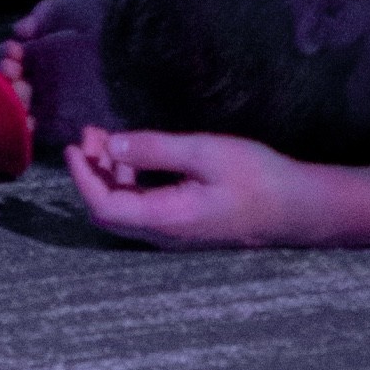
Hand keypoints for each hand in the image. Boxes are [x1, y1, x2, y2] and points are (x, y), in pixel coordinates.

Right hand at [0, 0, 112, 159]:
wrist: (143, 63)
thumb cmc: (114, 31)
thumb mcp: (82, 9)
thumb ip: (47, 12)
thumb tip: (20, 31)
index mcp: (46, 52)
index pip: (9, 58)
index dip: (4, 55)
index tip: (14, 50)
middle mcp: (45, 80)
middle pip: (8, 85)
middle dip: (3, 78)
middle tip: (15, 71)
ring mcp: (52, 105)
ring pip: (15, 109)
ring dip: (11, 102)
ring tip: (23, 90)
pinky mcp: (63, 128)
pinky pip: (34, 134)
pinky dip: (24, 128)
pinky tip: (28, 115)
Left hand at [64, 122, 332, 250]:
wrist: (296, 208)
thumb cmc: (255, 177)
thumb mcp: (205, 153)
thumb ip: (156, 150)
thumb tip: (112, 144)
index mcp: (165, 220)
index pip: (105, 207)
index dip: (83, 178)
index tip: (73, 146)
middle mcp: (164, 235)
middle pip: (110, 211)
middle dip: (93, 173)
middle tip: (91, 134)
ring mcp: (175, 234)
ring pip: (126, 211)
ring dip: (111, 176)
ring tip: (108, 138)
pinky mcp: (186, 226)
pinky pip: (144, 209)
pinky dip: (130, 182)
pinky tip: (136, 157)